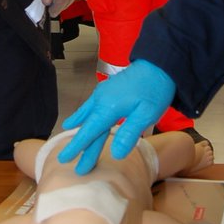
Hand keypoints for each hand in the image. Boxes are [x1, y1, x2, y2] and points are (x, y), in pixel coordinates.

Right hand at [59, 60, 175, 173]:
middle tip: (65, 160)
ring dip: (78, 128)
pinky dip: (82, 114)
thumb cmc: (155, 90)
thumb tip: (115, 154)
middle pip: (87, 126)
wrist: (158, 64)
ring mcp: (102, 93)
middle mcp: (101, 100)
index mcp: (108, 108)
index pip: (89, 132)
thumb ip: (129, 134)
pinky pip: (89, 106)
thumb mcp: (146, 114)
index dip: (77, 147)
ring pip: (87, 115)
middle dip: (78, 144)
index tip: (64, 158)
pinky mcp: (107, 90)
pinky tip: (79, 117)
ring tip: (66, 135)